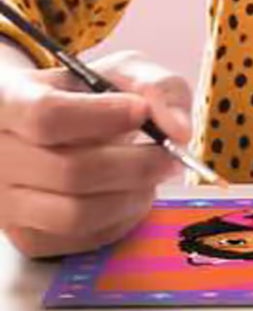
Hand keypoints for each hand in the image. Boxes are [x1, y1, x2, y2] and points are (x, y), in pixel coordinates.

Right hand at [0, 50, 194, 258]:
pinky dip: (121, 218)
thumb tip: (178, 131)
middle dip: (136, 164)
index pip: (46, 115)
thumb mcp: (122, 72)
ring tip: (152, 174)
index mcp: (9, 102)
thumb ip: (158, 88)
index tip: (140, 112)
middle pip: (69, 172)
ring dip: (132, 195)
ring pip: (76, 213)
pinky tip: (131, 192)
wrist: (55, 128)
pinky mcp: (26, 238)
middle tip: (170, 155)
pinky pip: (81, 238)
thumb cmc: (90, 96)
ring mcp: (6, 204)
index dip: (101, 116)